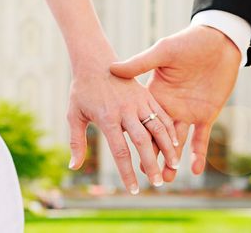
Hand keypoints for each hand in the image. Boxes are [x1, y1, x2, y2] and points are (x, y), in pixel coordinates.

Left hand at [67, 46, 179, 193]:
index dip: (127, 172)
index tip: (133, 190)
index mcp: (107, 118)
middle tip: (158, 183)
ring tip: (174, 165)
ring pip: (157, 127)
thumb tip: (74, 167)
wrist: (95, 62)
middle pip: (142, 142)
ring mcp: (138, 102)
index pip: (120, 151)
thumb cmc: (82, 91)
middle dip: (151, 164)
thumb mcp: (74, 115)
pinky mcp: (146, 95)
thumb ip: (76, 141)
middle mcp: (125, 111)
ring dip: (167, 147)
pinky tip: (176, 143)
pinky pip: (162, 114)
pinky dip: (170, 129)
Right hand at [110, 25, 241, 181]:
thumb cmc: (189, 43)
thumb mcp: (163, 52)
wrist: (219, 41)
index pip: (140, 120)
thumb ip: (140, 63)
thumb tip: (113, 69)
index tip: (125, 153)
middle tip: (145, 175)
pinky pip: (201, 139)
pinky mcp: (206, 115)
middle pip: (156, 137)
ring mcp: (188, 113)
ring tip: (166, 179)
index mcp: (155, 95)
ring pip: (176, 144)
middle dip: (151, 156)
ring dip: (172, 161)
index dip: (133, 137)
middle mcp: (169, 108)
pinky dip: (199, 154)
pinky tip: (195, 169)